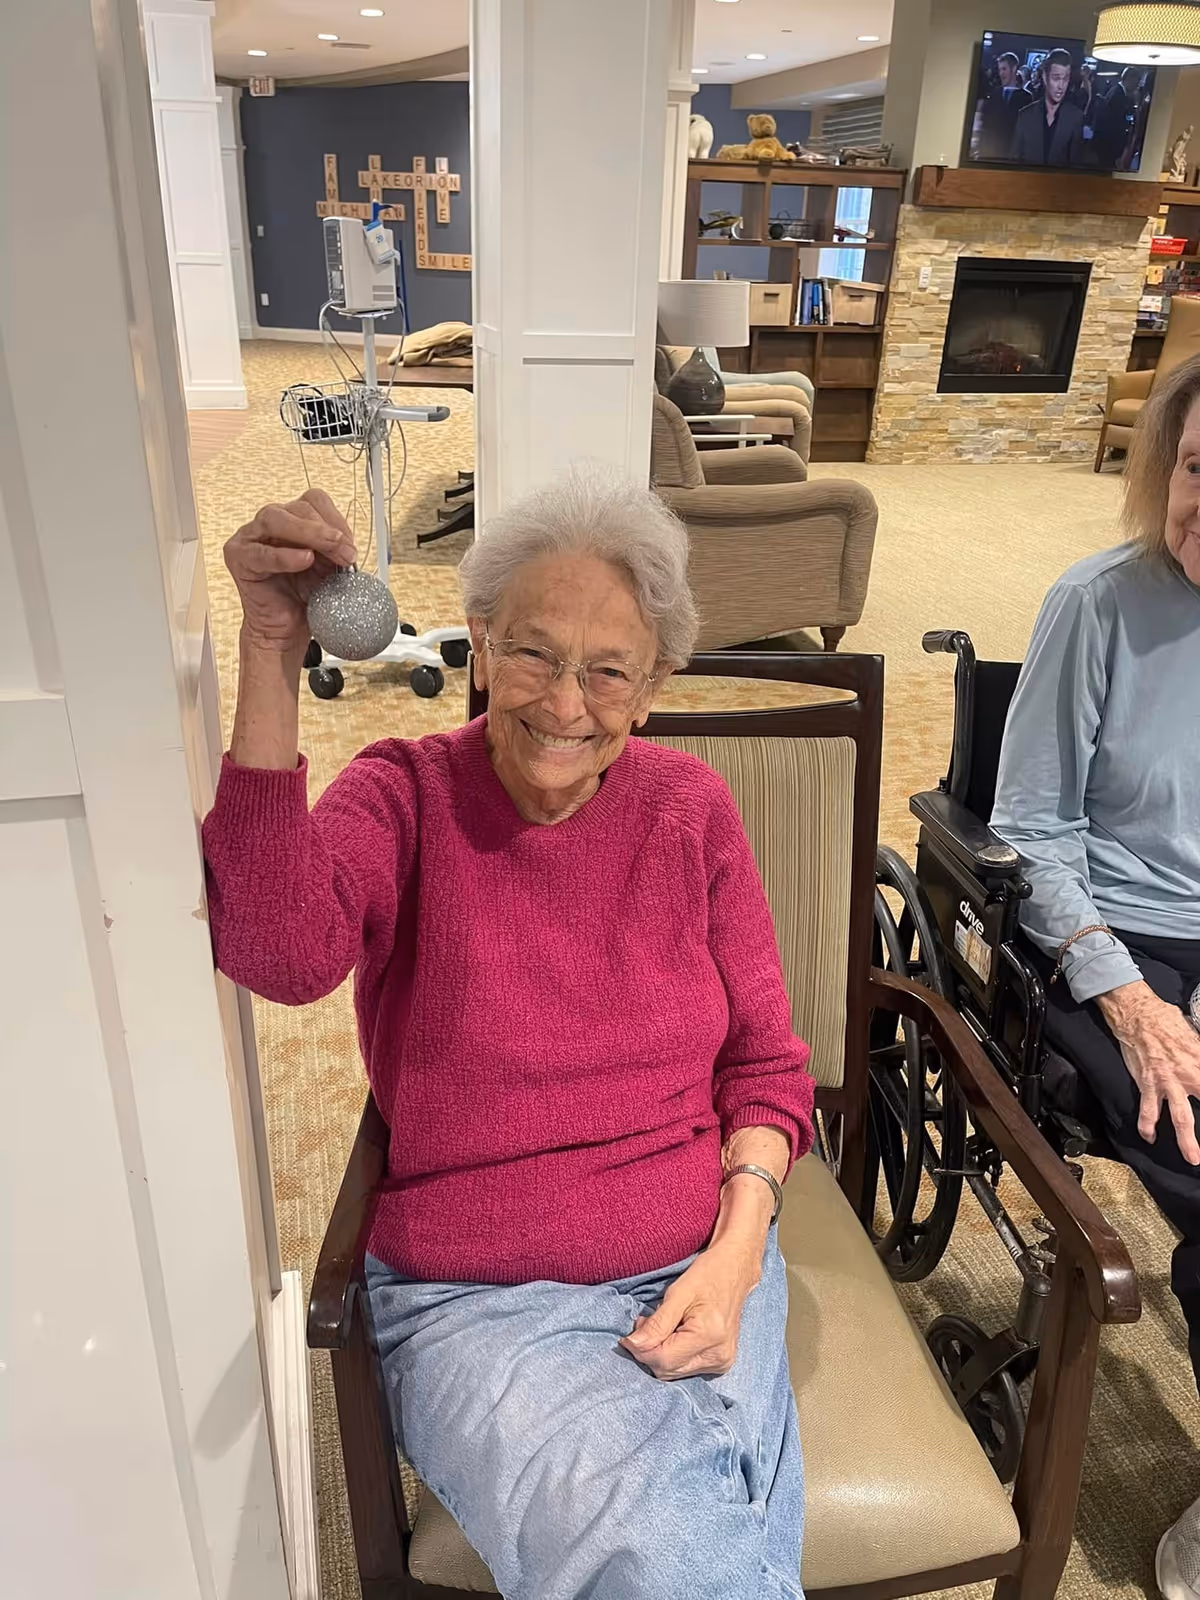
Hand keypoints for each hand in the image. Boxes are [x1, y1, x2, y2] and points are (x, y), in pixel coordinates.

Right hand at [224, 488, 356, 652]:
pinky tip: (304, 560)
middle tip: (345, 552)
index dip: (335, 518)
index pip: (313, 501)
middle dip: (326, 530)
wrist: (286, 629)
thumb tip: (347, 544)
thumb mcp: (329, 567)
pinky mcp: (239, 557)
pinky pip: (260, 552)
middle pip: (296, 508)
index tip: (350, 543)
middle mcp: (270, 523)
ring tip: (329, 549)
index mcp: (293, 519)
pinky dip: (284, 556)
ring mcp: (250, 537)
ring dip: (308, 533)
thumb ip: (336, 550)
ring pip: (275, 519)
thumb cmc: (303, 596)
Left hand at [618, 1239, 759, 1379]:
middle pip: (668, 1370)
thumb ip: (657, 1323)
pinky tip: (673, 1336)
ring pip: (674, 1373)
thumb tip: (633, 1345)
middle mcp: (718, 1355)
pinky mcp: (721, 1364)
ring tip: (659, 1326)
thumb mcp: (677, 1293)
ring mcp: (722, 1362)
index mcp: (709, 1336)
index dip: (640, 1350)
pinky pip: (685, 1369)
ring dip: (659, 1354)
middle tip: (643, 1325)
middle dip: (648, 1351)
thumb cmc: (707, 1275)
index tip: (626, 1337)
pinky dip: (672, 1355)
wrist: (734, 1271)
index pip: (663, 1359)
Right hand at [1098, 980, 1199, 1164]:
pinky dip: (1147, 1126)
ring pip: (1181, 1117)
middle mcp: (1190, 1074)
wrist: (1138, 1015)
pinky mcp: (1148, 1084)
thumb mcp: (1195, 1034)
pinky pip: (1148, 1110)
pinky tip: (1149, 1137)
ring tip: (1193, 1158)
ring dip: (1186, 1140)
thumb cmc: (1167, 1020)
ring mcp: (1169, 1082)